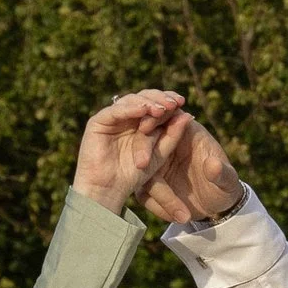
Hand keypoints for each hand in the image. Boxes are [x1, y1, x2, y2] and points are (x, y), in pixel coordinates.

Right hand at [70, 90, 185, 215]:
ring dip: (147, 103)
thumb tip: (189, 114)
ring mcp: (113, 117)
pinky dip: (129, 109)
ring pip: (131, 101)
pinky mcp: (98, 121)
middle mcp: (127, 116)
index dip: (168, 99)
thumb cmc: (133, 175)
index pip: (156, 103)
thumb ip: (172, 136)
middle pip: (144, 97)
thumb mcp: (159, 154)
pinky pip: (115, 111)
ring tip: (160, 109)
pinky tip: (143, 110)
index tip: (182, 101)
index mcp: (142, 121)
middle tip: (173, 103)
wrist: (108, 190)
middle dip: (159, 99)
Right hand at [140, 107, 245, 226]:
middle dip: (142, 150)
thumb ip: (221, 172)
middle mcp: (167, 145)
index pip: (165, 118)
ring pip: (142, 170)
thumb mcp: (227, 180)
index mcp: (186, 132)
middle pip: (145, 139)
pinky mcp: (150, 183)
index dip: (153, 119)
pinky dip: (157, 206)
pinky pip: (146, 193)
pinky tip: (174, 217)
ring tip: (177, 211)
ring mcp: (156, 165)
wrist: (218, 206)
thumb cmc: (225, 185)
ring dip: (155, 190)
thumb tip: (213, 165)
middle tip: (142, 165)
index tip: (145, 127)